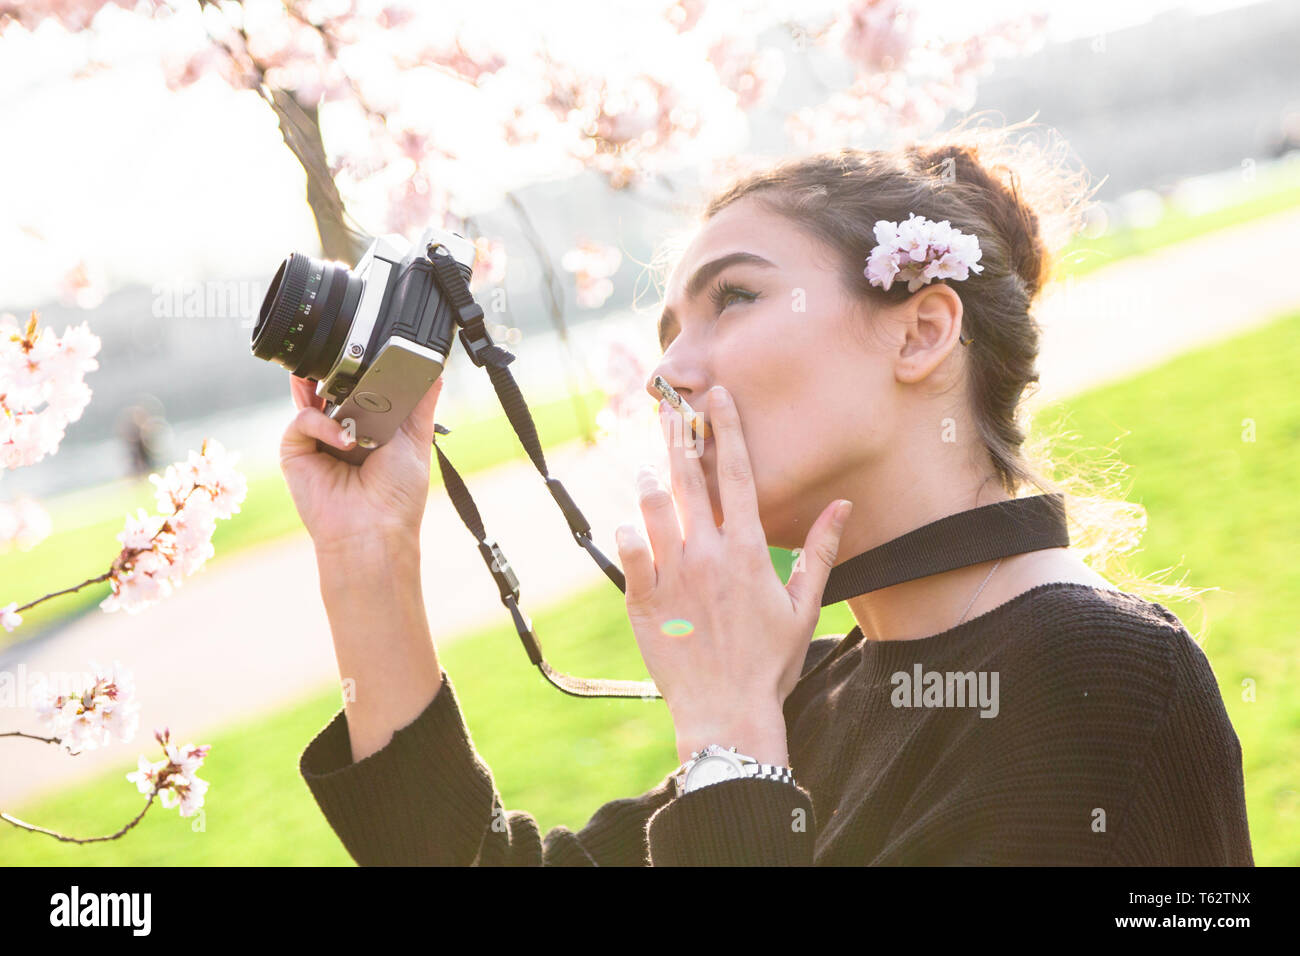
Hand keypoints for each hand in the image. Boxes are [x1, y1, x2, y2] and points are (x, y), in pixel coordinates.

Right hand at [279, 373, 445, 554]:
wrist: (374, 529)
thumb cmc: (398, 495)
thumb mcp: (416, 439)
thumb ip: (420, 401)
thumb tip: (434, 369)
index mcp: (369, 426)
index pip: (360, 386)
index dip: (363, 370)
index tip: (371, 349)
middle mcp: (341, 430)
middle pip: (332, 386)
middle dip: (340, 372)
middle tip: (351, 358)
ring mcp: (316, 439)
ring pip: (311, 395)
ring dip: (323, 386)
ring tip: (341, 388)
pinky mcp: (296, 450)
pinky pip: (302, 419)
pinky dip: (321, 423)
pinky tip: (344, 440)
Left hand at [614, 385, 852, 762]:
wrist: (727, 711)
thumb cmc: (770, 662)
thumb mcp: (803, 606)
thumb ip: (819, 550)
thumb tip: (844, 505)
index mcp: (747, 549)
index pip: (737, 473)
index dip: (726, 428)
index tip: (716, 395)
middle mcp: (707, 552)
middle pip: (688, 478)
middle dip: (677, 436)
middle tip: (667, 407)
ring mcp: (671, 573)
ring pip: (653, 507)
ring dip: (649, 480)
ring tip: (647, 469)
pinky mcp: (642, 597)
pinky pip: (627, 549)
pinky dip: (627, 530)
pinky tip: (630, 524)